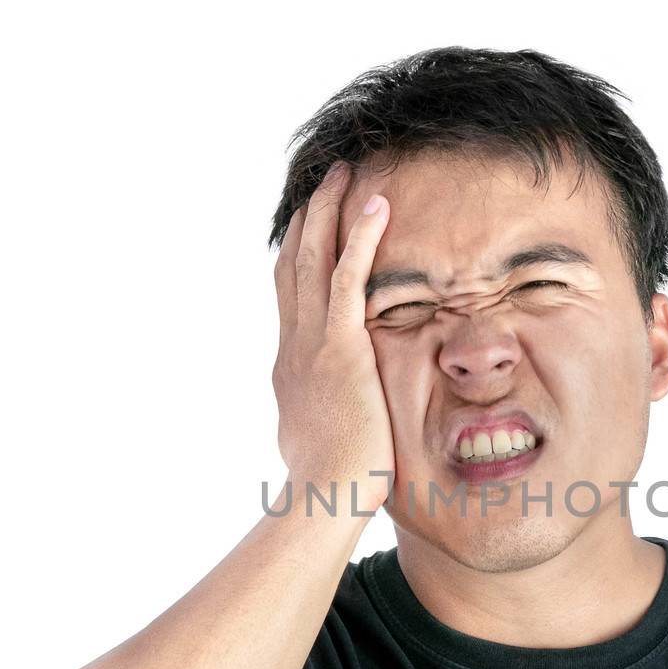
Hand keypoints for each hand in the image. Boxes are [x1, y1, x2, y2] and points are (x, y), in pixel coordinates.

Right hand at [271, 160, 394, 516]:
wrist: (325, 496)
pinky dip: (361, 238)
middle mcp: (295, 345)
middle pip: (294, 264)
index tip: (306, 222)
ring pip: (315, 259)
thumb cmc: (331, 483)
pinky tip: (377, 205)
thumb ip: (318, 415)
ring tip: (346, 172)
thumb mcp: (316, 439)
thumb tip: (320, 415)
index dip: (297, 252)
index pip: (290, 295)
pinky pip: (350, 279)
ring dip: (330, 211)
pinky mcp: (342, 348)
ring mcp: (314, 344)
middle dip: (309, 218)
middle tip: (324, 180)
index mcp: (290, 365)